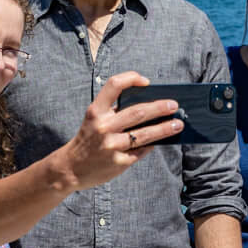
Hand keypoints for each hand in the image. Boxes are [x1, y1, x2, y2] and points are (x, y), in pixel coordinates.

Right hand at [60, 72, 183, 188]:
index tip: (147, 81)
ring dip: (164, 128)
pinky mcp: (118, 162)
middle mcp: (103, 127)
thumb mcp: (94, 120)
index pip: (114, 85)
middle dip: (160, 108)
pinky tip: (162, 141)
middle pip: (138, 112)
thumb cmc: (88, 139)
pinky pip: (142, 150)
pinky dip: (153, 144)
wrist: (70, 169)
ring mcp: (111, 146)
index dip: (131, 78)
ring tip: (177, 124)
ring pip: (145, 134)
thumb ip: (114, 111)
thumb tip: (149, 106)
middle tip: (174, 105)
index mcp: (96, 111)